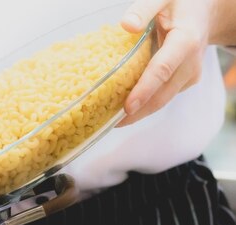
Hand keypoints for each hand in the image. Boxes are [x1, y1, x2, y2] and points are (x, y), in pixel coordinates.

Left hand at [117, 0, 214, 125]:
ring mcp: (190, 75)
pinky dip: (145, 105)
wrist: (205, 12)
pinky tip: (123, 109)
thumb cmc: (181, 3)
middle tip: (109, 123)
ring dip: (139, 113)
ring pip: (163, 100)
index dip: (145, 90)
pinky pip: (163, 96)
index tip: (127, 107)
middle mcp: (191, 62)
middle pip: (162, 94)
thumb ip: (144, 9)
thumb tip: (126, 25)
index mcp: (186, 41)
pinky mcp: (185, 82)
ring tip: (111, 121)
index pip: (163, 70)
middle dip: (137, 112)